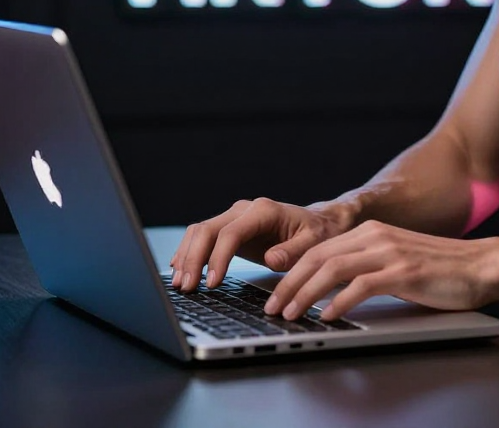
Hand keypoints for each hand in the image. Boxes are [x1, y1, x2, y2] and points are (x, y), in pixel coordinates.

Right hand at [170, 197, 353, 290]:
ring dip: (187, 256)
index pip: (231, 232)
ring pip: (200, 231)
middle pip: (208, 229)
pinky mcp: (230, 229)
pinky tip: (181, 270)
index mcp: (264, 211)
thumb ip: (294, 251)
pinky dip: (190, 252)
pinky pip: (203, 237)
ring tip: (180, 284)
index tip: (212, 283)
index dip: (218, 258)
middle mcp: (245, 210)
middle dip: (193, 259)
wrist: (319, 222)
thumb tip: (272, 258)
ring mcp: (235, 218)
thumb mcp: (314, 243)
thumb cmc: (318, 232)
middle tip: (186, 288)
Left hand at [261, 220, 498, 321]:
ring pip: (333, 269)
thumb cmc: (440, 269)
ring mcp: (390, 252)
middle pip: (319, 257)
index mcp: (371, 232)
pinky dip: (339, 302)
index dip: (292, 272)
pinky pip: (362, 286)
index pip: (319, 249)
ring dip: (305, 294)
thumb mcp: (396, 260)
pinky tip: (328, 316)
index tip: (275, 293)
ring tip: (291, 314)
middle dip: (289, 284)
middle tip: (272, 307)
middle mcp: (376, 236)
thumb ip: (367, 267)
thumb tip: (330, 291)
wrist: (480, 265)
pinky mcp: (404, 271)